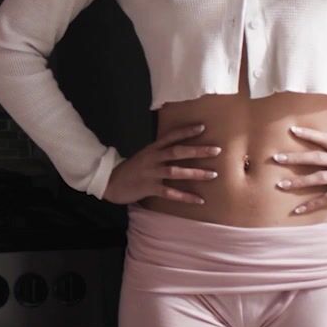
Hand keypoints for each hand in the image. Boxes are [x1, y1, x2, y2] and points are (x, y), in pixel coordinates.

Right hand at [103, 123, 223, 205]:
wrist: (110, 182)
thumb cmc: (131, 169)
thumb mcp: (144, 156)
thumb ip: (160, 152)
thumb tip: (178, 149)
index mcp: (152, 149)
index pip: (171, 136)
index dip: (186, 131)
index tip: (203, 127)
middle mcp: (153, 158)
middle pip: (177, 152)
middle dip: (197, 150)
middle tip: (216, 150)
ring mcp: (151, 173)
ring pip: (176, 171)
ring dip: (196, 172)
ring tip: (213, 174)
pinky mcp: (149, 188)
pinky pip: (170, 193)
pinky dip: (185, 196)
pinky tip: (199, 199)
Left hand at [269, 125, 326, 215]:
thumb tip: (313, 153)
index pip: (325, 139)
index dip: (309, 133)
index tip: (291, 129)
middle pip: (316, 157)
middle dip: (295, 158)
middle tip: (276, 158)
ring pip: (318, 178)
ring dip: (298, 182)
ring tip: (280, 185)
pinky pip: (326, 199)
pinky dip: (310, 205)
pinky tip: (297, 210)